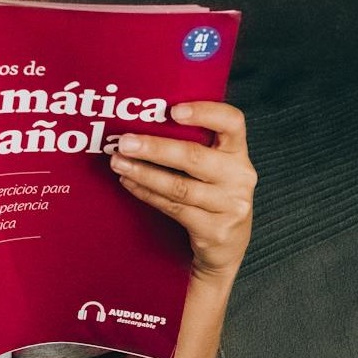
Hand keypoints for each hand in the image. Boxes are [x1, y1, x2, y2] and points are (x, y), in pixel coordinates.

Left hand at [108, 102, 255, 280]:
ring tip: (118, 163)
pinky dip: (148, 194)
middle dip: (155, 148)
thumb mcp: (216, 168)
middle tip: (125, 142)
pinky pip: (174, 208)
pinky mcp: (215, 230)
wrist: (228, 246)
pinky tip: (130, 183)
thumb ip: (197, 146)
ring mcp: (230, 206)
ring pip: (179, 186)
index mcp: (238, 154)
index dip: (206, 112)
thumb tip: (145, 121)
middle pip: (194, 157)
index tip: (173, 111)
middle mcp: (239, 177)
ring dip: (144, 174)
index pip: (232, 122)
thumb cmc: (213, 196)